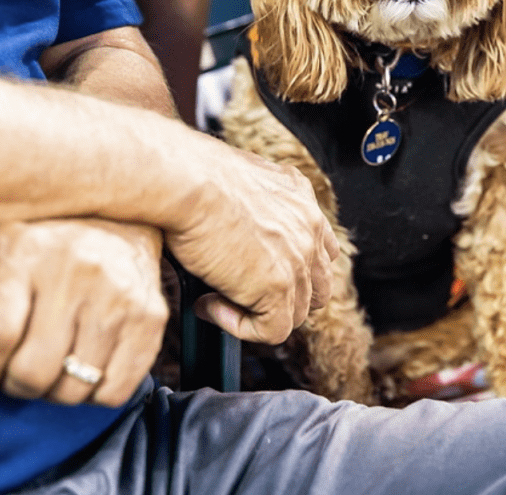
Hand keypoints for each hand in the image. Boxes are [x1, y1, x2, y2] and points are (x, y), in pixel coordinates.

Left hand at [0, 219, 167, 406]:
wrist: (123, 221)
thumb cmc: (44, 251)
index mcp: (27, 252)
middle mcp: (77, 269)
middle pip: (31, 371)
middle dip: (15, 382)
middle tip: (19, 363)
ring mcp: (119, 294)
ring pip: (72, 388)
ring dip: (55, 389)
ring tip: (55, 358)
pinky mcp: (151, 317)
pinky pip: (113, 392)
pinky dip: (93, 392)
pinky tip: (88, 362)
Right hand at [164, 138, 337, 344]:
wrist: (184, 181)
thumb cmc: (191, 174)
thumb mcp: (234, 177)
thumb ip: (248, 203)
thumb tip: (230, 222)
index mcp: (300, 198)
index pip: (321, 248)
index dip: (295, 269)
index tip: (260, 272)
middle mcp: (308, 227)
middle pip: (317, 286)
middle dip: (283, 298)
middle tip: (241, 293)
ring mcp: (298, 260)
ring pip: (296, 313)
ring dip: (256, 312)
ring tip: (214, 297)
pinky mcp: (278, 287)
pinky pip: (272, 331)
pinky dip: (238, 326)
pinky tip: (208, 304)